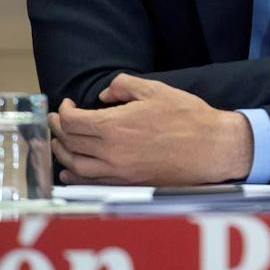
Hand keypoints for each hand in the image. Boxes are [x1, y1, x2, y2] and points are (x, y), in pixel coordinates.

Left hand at [48, 74, 252, 185]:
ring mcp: (117, 171)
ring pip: (74, 165)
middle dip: (58, 129)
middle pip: (69, 142)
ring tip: (59, 143)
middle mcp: (109, 152)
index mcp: (114, 126)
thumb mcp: (156, 90)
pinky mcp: (127, 183)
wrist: (212, 148)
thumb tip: (104, 95)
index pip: (72, 121)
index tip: (67, 104)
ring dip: (61, 152)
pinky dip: (74, 176)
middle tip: (57, 120)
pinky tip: (70, 171)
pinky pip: (89, 182)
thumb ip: (123, 86)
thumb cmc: (188, 118)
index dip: (63, 111)